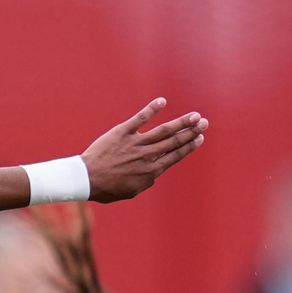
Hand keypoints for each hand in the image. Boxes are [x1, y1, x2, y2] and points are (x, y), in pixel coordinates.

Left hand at [82, 98, 208, 202]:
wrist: (87, 179)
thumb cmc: (108, 189)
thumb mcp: (131, 191)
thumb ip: (147, 181)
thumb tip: (155, 174)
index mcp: (151, 172)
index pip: (175, 156)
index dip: (189, 146)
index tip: (200, 138)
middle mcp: (146, 156)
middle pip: (174, 141)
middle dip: (191, 132)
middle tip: (204, 123)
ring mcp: (135, 143)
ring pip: (163, 131)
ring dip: (180, 122)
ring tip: (194, 115)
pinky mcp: (122, 132)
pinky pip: (140, 119)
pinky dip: (151, 109)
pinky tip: (162, 101)